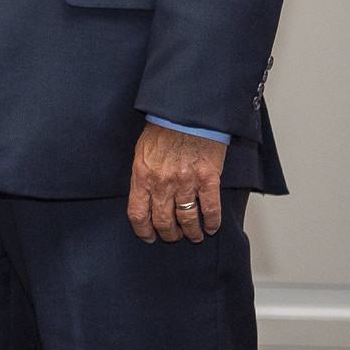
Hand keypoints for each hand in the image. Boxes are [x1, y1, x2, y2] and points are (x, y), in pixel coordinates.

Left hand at [126, 123, 226, 242]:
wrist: (186, 113)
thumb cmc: (163, 129)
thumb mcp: (141, 152)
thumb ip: (142, 176)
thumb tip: (143, 196)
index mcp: (142, 176)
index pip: (138, 214)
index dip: (143, 230)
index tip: (148, 236)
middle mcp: (162, 184)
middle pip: (163, 221)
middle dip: (169, 234)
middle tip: (173, 236)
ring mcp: (186, 183)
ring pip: (187, 219)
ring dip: (190, 232)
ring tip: (193, 235)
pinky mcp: (208, 179)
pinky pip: (210, 209)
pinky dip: (211, 222)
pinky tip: (211, 228)